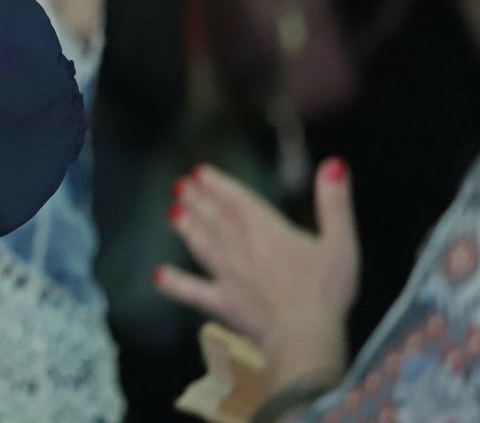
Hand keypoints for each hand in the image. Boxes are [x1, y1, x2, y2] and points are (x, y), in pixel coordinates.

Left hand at [156, 160, 357, 382]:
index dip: (218, 184)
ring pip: (201, 246)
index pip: (237, 200)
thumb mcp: (340, 242)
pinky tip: (158, 277)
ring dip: (187, 229)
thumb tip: (335, 165)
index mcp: (266, 231)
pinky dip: (175, 283)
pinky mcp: (223, 303)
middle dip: (196, 201)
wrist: (304, 334)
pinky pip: (193, 291)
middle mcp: (240, 248)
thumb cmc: (326, 290)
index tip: (199, 172)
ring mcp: (228, 276)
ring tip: (173, 214)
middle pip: (214, 219)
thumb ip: (334, 203)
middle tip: (179, 186)